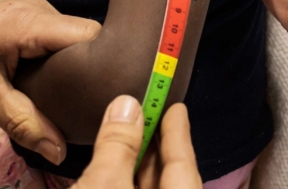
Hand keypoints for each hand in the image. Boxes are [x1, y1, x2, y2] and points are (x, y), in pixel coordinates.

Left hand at [0, 0, 100, 164]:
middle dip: (91, 68)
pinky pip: (61, 36)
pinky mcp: (35, 15)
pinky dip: (62, 57)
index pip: (89, 35)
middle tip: (90, 100)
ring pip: (75, 38)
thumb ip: (23, 121)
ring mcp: (40, 9)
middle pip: (87, 37)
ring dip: (76, 64)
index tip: (105, 92)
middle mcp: (43, 9)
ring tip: (75, 94)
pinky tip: (58, 80)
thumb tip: (59, 150)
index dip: (102, 62)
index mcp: (33, 23)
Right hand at [77, 96, 200, 188]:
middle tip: (148, 113)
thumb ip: (117, 145)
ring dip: (137, 166)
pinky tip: (114, 166)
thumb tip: (128, 105)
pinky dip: (124, 182)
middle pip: (170, 180)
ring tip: (129, 133)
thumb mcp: (102, 185)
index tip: (176, 107)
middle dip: (157, 146)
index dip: (179, 134)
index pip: (185, 168)